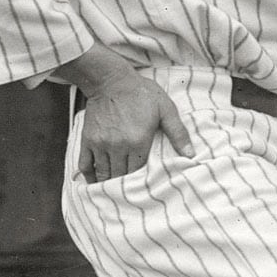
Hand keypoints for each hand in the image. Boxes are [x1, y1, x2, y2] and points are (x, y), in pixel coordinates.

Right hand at [75, 72, 192, 183]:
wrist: (110, 80)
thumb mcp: (166, 109)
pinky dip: (89, 176)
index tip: (146, 189)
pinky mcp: (88, 140)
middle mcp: (118, 146)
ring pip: (104, 173)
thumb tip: (191, 154)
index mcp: (138, 141)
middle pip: (121, 176)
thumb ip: (178, 133)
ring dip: (108, 184)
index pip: (139, 172)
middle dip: (125, 187)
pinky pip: (85, 164)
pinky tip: (94, 183)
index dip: (142, 182)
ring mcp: (100, 144)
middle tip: (131, 196)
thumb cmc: (141, 93)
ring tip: (114, 194)